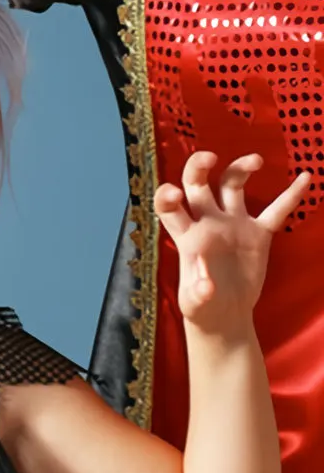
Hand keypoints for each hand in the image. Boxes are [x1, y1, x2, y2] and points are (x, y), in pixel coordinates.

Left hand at [154, 151, 310, 334]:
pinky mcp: (258, 234)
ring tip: (255, 161)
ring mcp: (232, 224)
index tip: (174, 193)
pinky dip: (291, 195)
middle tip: (210, 157)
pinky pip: (277, 210)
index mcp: (186, 237)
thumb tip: (206, 285)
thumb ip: (198, 292)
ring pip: (232, 185)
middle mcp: (207, 222)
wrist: (224, 315)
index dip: (166, 196)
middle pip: (197, 184)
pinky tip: (306, 177)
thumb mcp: (194, 304)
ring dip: (240, 168)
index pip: (169, 208)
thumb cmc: (201, 308)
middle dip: (198, 167)